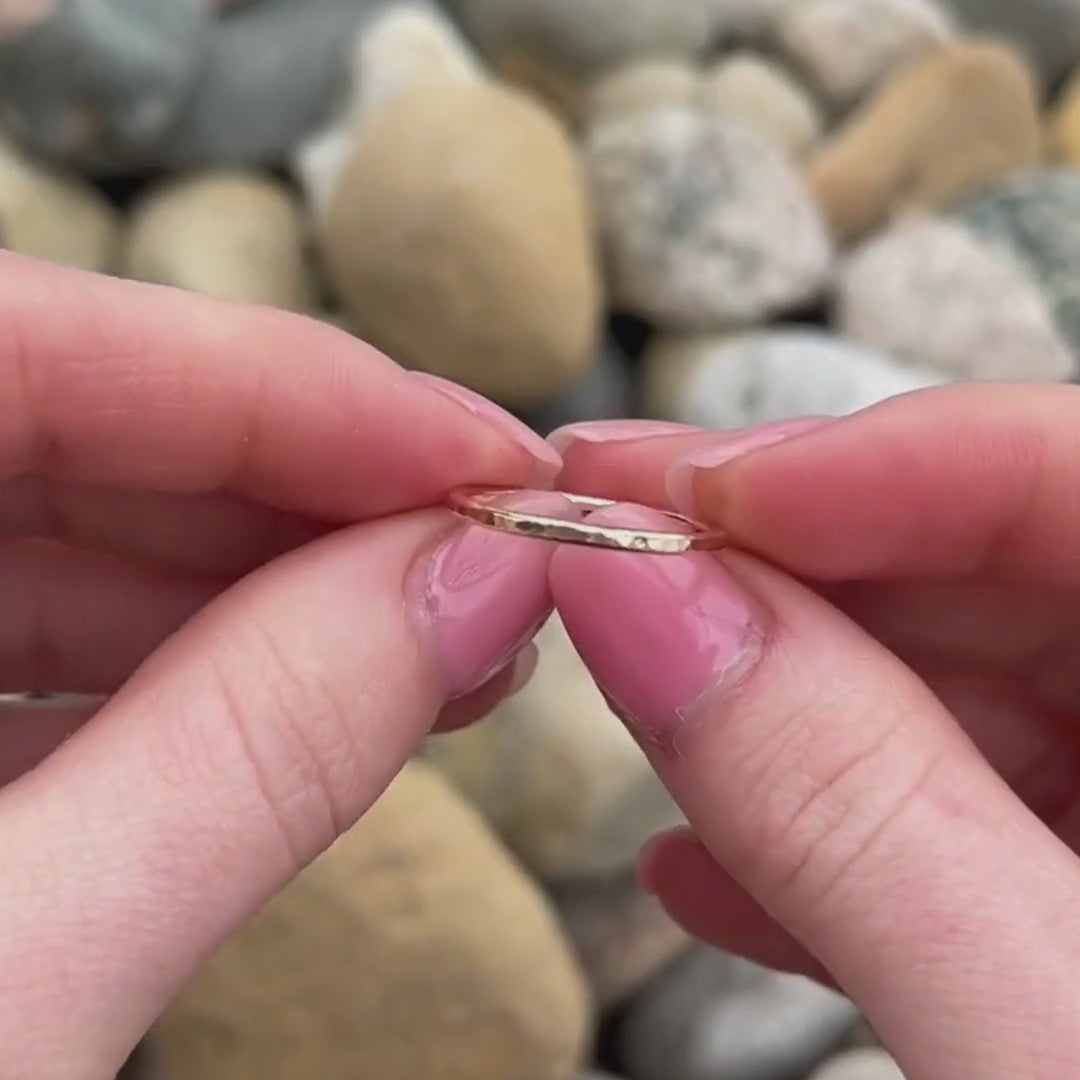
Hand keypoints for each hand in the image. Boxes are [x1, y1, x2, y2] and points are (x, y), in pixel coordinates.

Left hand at [0, 253, 564, 1077]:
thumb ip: (250, 755)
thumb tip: (471, 588)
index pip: (21, 349)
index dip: (288, 387)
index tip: (483, 454)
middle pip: (50, 419)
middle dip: (304, 482)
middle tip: (483, 546)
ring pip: (48, 524)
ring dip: (266, 576)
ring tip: (435, 628)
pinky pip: (19, 639)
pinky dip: (182, 662)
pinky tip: (312, 694)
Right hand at [548, 386, 1079, 1078]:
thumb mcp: (1047, 1051)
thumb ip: (843, 802)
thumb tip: (639, 595)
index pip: (1070, 477)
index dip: (852, 461)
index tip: (659, 492)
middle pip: (1000, 563)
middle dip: (779, 561)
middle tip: (604, 550)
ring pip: (963, 682)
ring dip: (786, 699)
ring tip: (639, 697)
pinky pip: (967, 809)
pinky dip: (832, 829)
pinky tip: (710, 863)